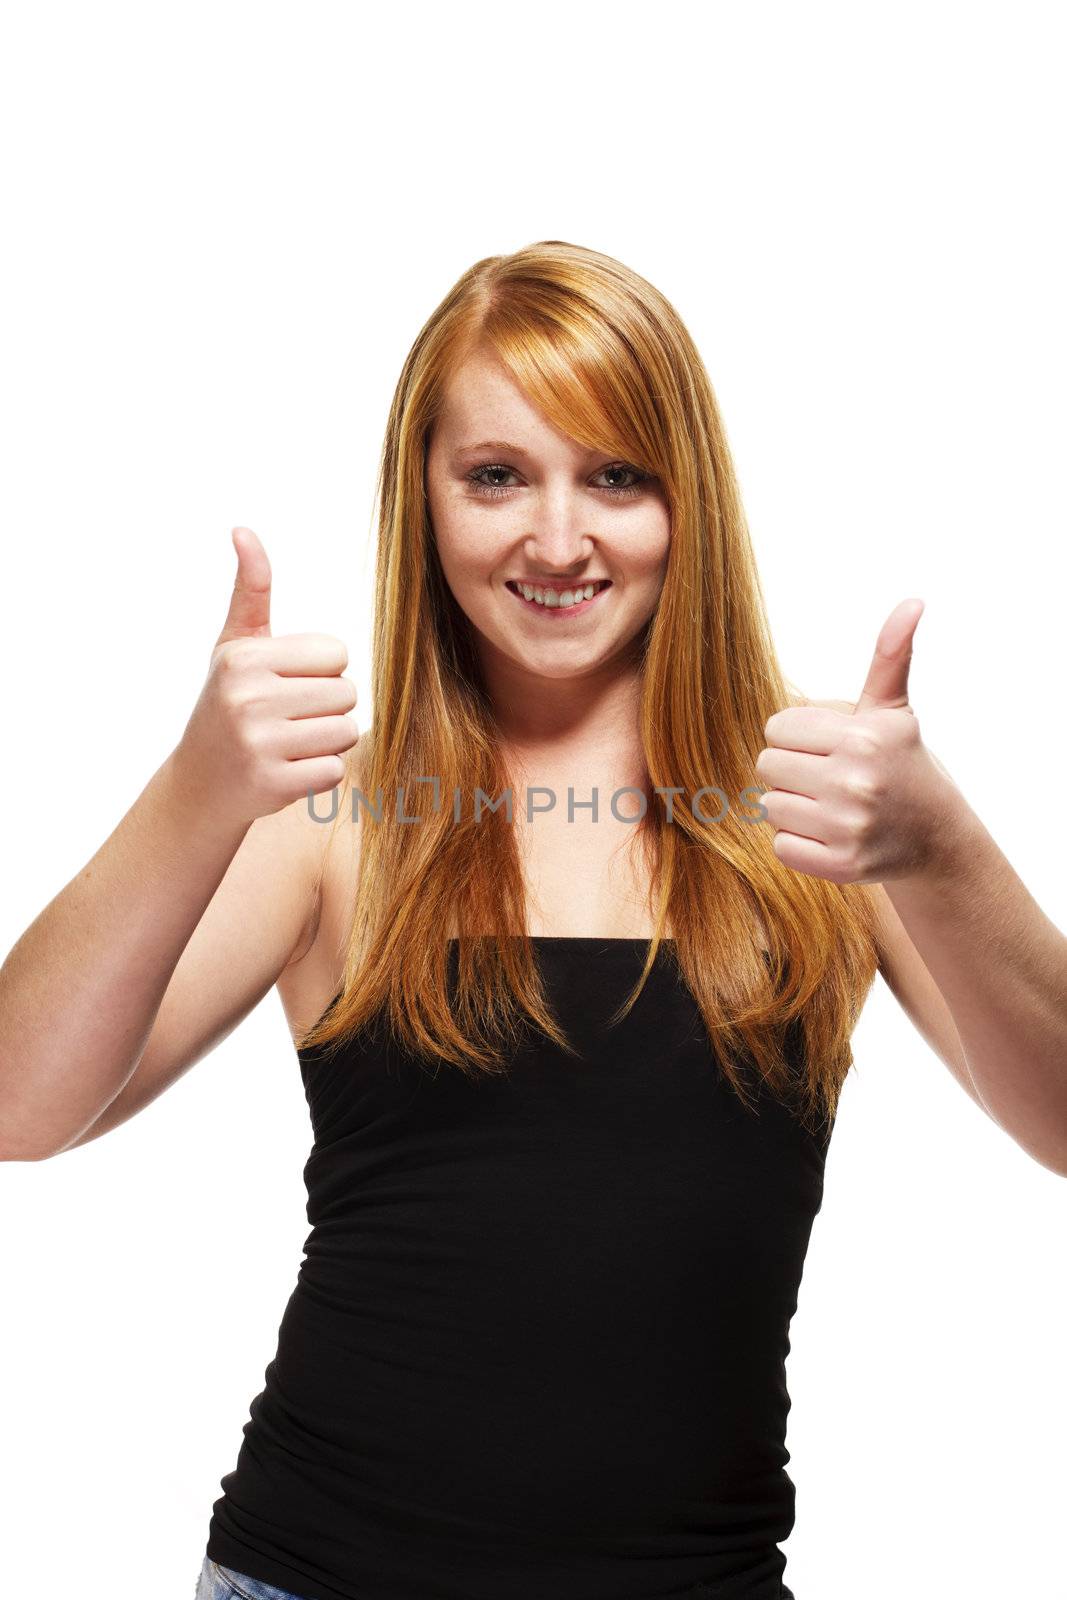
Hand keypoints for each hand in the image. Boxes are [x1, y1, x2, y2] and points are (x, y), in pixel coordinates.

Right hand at [172, 527, 358, 825]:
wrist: (200, 783)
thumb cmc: (228, 704)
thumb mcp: (234, 646)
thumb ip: (252, 590)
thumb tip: (244, 530)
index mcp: (245, 658)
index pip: (337, 654)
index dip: (322, 672)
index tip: (287, 685)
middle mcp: (248, 697)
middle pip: (347, 694)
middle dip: (327, 708)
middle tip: (288, 719)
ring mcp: (258, 744)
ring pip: (346, 733)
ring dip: (327, 742)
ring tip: (288, 744)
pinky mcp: (272, 784)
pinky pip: (335, 771)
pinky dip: (319, 774)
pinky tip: (287, 771)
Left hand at [754, 599, 960, 883]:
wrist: (935, 836)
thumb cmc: (901, 762)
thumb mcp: (892, 709)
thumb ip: (890, 655)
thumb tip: (912, 601)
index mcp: (863, 737)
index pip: (777, 727)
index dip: (796, 735)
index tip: (826, 745)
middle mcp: (856, 782)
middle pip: (767, 766)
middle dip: (791, 768)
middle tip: (826, 776)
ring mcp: (848, 827)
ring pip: (770, 806)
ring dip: (793, 806)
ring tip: (830, 805)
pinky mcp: (841, 865)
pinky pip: (781, 846)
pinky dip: (799, 842)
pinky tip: (830, 833)